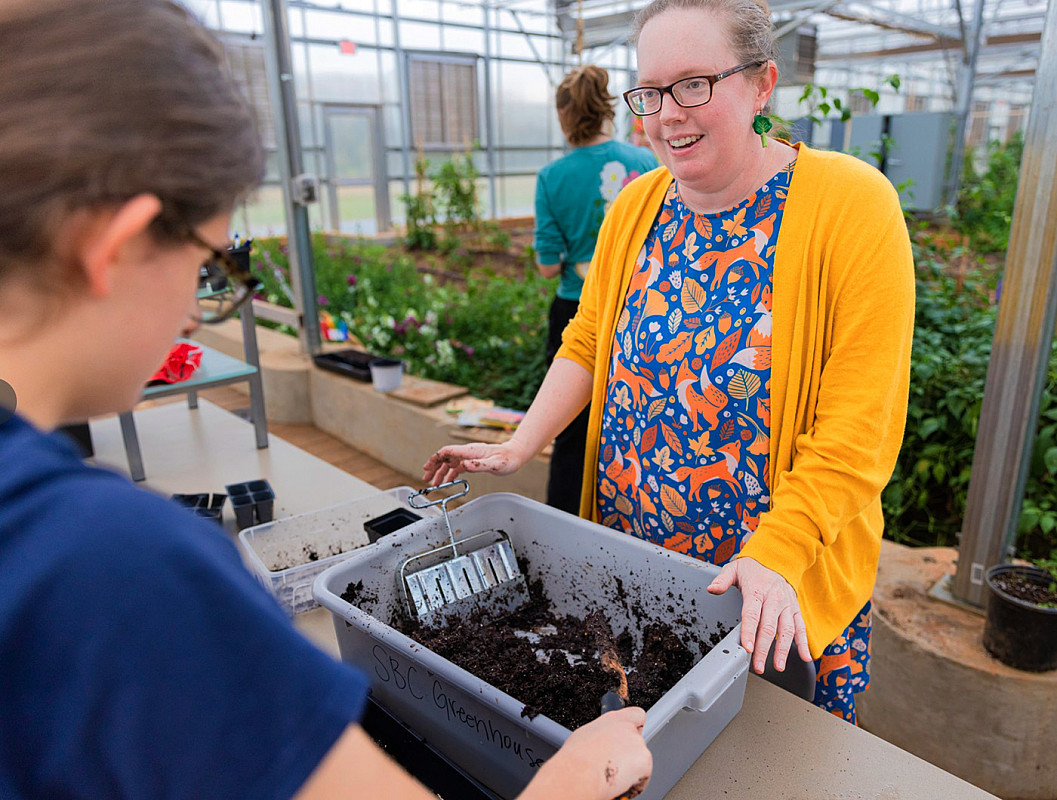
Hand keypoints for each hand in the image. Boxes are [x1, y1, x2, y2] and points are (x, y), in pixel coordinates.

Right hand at [422, 440, 531, 484]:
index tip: (427, 468)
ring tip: (434, 483)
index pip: (447, 452)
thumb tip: (464, 466)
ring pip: (450, 463)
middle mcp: (468, 452)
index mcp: (470, 451)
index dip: (435, 459)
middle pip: (445, 457)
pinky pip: (457, 467)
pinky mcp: (472, 461)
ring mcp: (469, 456)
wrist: (515, 455)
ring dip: (440, 472)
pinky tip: (448, 481)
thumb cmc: (507, 459)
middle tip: (426, 479)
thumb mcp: (494, 465)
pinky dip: (450, 474)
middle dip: (434, 467)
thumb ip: (479, 465)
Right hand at [531, 707, 651, 799]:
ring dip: (630, 769)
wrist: (579, 773)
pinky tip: (618, 784)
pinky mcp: (645, 762)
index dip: (636, 727)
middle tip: (615, 765)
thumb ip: (601, 734)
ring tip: (613, 776)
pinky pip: (643, 777)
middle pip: (637, 742)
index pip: (637, 715)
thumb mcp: (584, 736)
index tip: (630, 736)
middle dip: (629, 754)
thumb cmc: (576, 758)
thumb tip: (601, 742)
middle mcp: (628, 729)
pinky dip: (634, 784)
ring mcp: (638, 744)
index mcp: (613, 719)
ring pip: (640, 760)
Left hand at [707, 557, 810, 673]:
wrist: (775, 560)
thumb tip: (711, 589)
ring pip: (787, 630)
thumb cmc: (752, 569)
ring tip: (779, 666)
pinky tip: (805, 657)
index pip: (752, 614)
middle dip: (764, 649)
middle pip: (769, 627)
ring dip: (783, 650)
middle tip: (759, 666)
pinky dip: (804, 643)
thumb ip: (722, 580)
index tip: (748, 648)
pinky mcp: (795, 609)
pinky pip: (801, 627)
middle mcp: (774, 598)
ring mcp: (786, 604)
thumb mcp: (734, 569)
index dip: (749, 632)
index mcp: (757, 590)